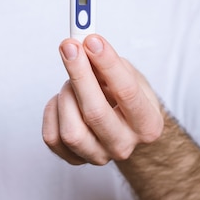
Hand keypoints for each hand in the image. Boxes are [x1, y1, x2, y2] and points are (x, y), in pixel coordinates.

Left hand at [42, 34, 163, 165]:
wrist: (126, 132)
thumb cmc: (127, 100)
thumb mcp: (131, 76)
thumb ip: (110, 64)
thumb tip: (85, 45)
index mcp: (147, 124)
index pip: (127, 92)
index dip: (107, 63)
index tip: (93, 40)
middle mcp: (124, 145)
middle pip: (95, 113)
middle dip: (79, 74)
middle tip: (70, 46)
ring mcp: (99, 156)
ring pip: (71, 130)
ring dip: (66, 96)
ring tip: (72, 83)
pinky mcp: (75, 160)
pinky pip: (52, 137)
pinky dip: (53, 112)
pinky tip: (64, 101)